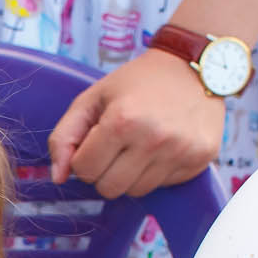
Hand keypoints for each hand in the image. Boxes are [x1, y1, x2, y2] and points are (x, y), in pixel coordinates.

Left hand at [48, 47, 226, 198]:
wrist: (192, 65)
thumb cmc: (137, 81)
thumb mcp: (92, 98)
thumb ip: (64, 136)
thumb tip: (57, 177)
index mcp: (122, 121)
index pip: (84, 171)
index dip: (84, 157)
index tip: (96, 140)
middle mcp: (154, 140)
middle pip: (109, 189)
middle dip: (104, 171)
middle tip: (117, 145)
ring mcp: (181, 151)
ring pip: (136, 192)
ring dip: (130, 174)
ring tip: (139, 144)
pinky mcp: (200, 159)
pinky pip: (163, 185)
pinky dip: (156, 172)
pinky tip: (162, 146)